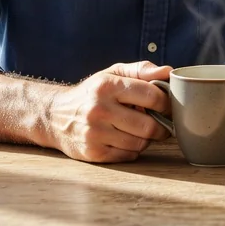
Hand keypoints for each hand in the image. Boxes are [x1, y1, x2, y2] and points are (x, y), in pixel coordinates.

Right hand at [43, 61, 172, 162]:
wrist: (55, 116)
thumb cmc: (93, 92)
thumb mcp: (113, 73)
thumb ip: (142, 70)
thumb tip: (169, 72)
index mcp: (108, 86)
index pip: (151, 96)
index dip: (167, 103)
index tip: (169, 105)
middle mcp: (99, 109)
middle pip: (148, 126)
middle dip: (161, 126)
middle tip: (162, 123)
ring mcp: (95, 133)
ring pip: (140, 143)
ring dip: (147, 138)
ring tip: (142, 129)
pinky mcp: (93, 153)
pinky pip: (128, 155)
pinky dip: (133, 149)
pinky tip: (127, 139)